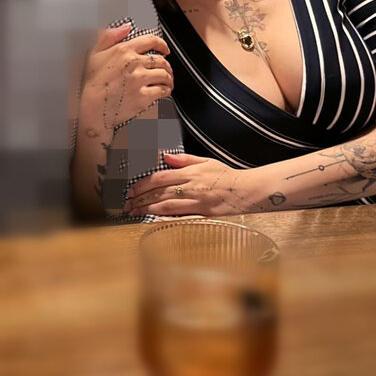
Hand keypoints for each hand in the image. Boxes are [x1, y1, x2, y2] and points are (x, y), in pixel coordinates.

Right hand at [79, 23, 172, 135]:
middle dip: (167, 65)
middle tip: (166, 70)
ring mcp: (140, 80)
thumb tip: (125, 28)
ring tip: (167, 81)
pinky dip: (166, 91)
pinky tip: (165, 91)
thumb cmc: (90, 83)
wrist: (90, 107)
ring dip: (169, 78)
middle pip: (161, 60)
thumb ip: (109, 37)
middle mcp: (134, 63)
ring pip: (164, 75)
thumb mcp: (94, 53)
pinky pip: (162, 90)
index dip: (162, 44)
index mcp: (123, 50)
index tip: (165, 49)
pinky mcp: (143, 96)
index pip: (151, 41)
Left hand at [124, 153, 258, 216]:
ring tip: (134, 212)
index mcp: (191, 172)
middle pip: (160, 192)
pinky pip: (180, 217)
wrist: (248, 190)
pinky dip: (165, 218)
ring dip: (148, 209)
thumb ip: (183, 160)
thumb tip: (163, 156)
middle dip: (140, 198)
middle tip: (127, 204)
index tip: (131, 190)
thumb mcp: (206, 161)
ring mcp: (197, 202)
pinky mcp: (203, 215)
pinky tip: (153, 219)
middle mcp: (192, 186)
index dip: (143, 184)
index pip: (160, 177)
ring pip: (166, 205)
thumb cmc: (226, 176)